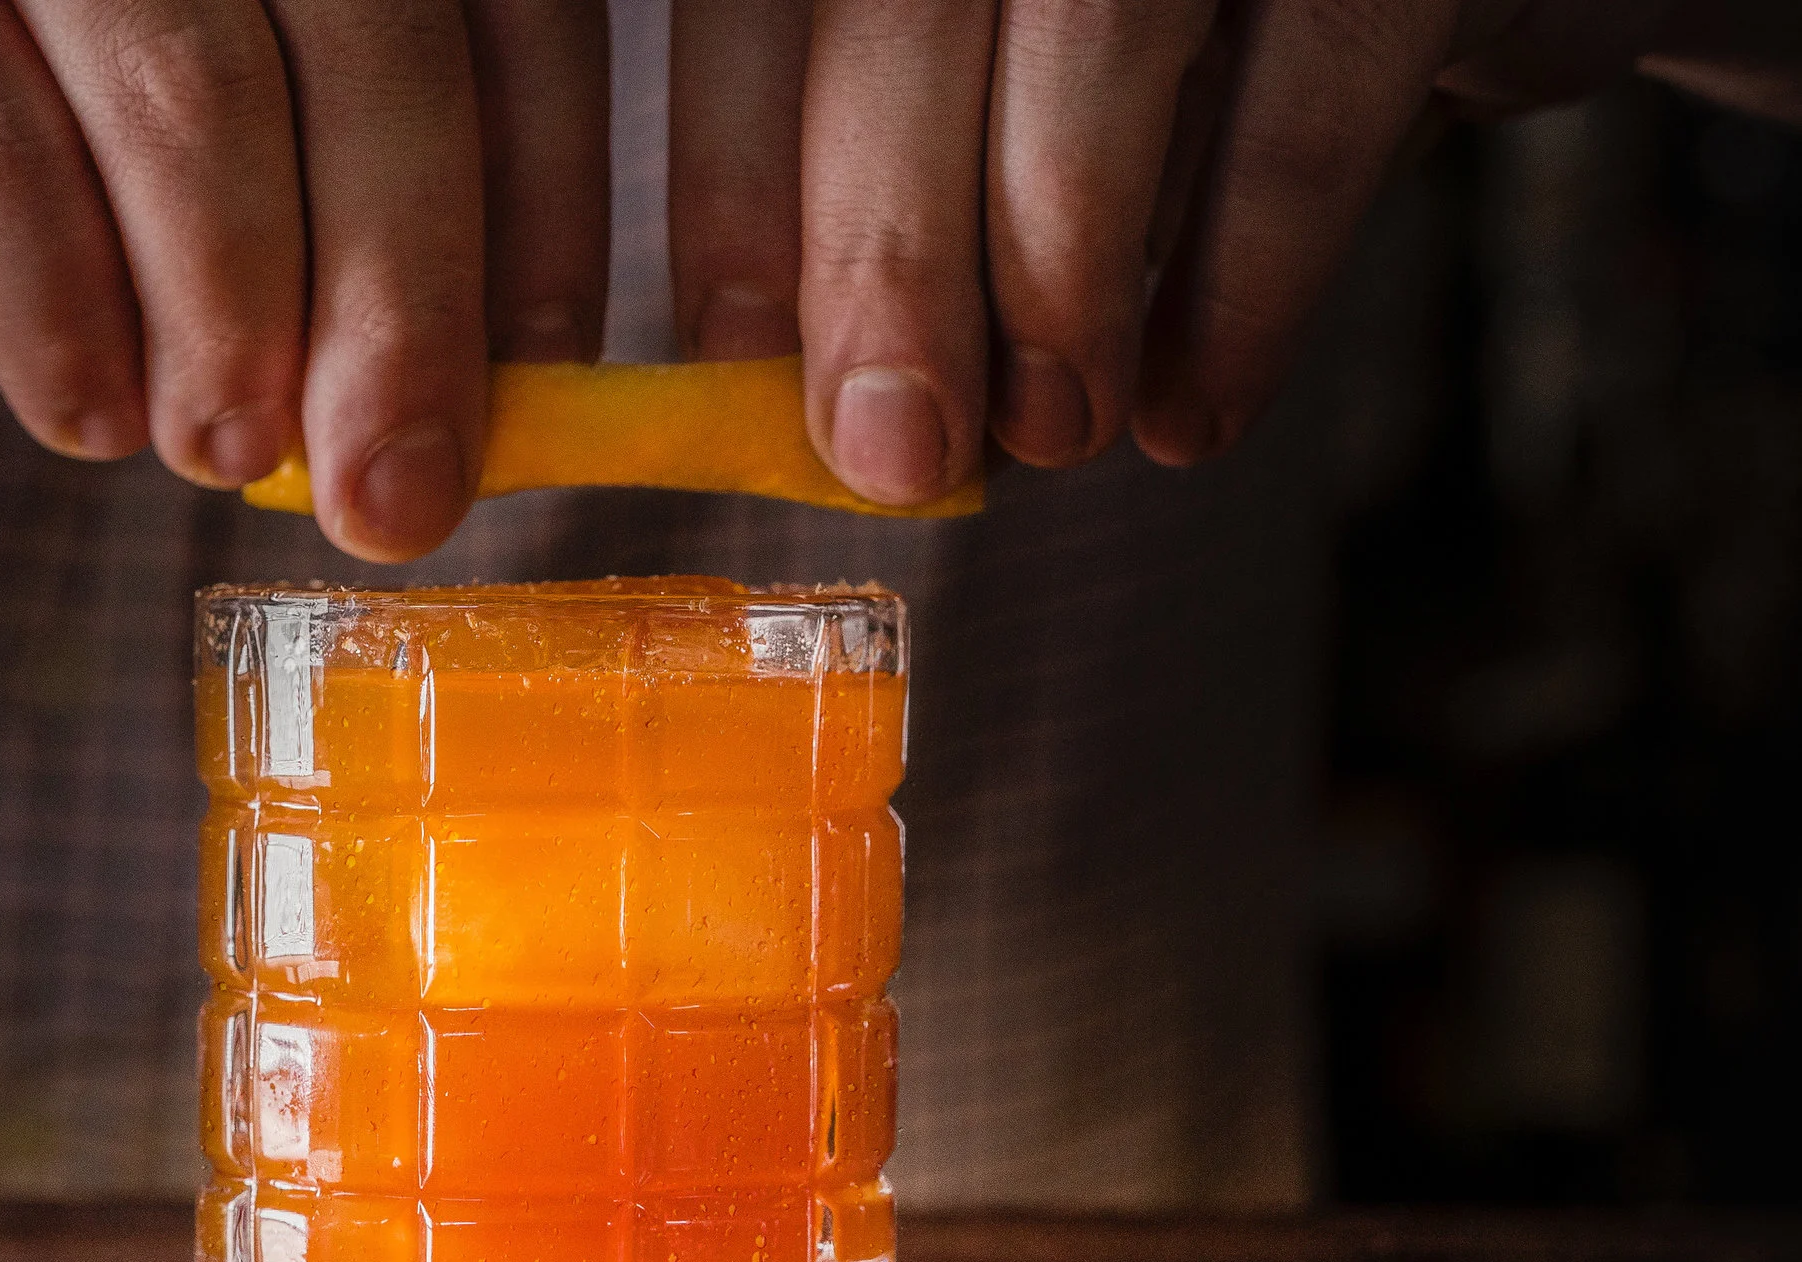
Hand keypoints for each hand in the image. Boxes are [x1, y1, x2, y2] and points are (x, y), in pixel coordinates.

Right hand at [0, 0, 614, 562]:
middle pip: (373, 40)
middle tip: (405, 498)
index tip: (564, 374)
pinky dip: (48, 296)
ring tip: (230, 460)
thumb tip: (417, 426)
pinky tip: (85, 420)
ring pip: (191, 77)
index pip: (496, 4)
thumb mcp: (149, 108)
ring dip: (237, 302)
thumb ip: (287, 215)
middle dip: (411, 292)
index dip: (551, 191)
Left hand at [668, 0, 1777, 505]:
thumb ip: (916, 191)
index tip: (723, 357)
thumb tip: (820, 400)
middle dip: (884, 248)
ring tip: (1050, 429)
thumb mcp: (1027, 87)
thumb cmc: (1209, 37)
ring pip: (1101, 21)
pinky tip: (1188, 417)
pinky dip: (1240, 287)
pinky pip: (1310, 112)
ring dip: (1054, 266)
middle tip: (888, 447)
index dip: (730, 166)